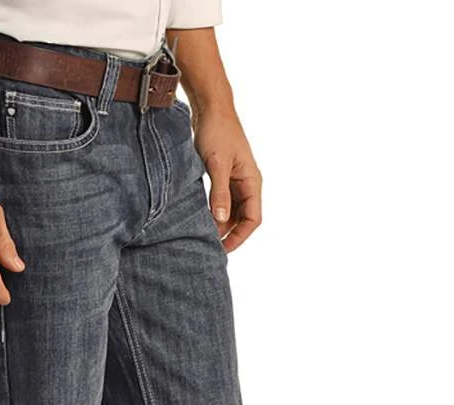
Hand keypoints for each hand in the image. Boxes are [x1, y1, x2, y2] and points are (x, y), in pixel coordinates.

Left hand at [192, 108, 261, 251]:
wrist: (210, 107)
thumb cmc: (216, 132)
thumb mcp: (216, 164)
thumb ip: (219, 193)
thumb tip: (221, 221)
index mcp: (252, 182)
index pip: (253, 219)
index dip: (239, 237)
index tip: (222, 249)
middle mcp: (247, 183)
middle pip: (242, 219)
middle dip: (228, 233)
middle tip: (208, 245)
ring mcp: (235, 180)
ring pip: (231, 211)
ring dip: (220, 223)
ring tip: (202, 234)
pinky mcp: (223, 176)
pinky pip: (222, 201)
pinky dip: (214, 211)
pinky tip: (200, 218)